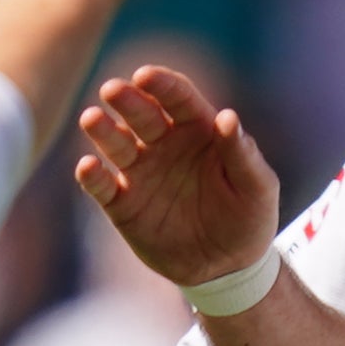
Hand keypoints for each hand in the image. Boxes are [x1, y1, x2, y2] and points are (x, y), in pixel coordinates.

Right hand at [73, 64, 279, 292]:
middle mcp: (164, 144)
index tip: (145, 76)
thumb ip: (243, 153)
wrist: (228, 269)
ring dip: (102, 130)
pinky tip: (87, 167)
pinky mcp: (123, 205)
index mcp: (198, 130)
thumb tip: (227, 117)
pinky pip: (102, 187)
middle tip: (113, 90)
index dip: (162, 85)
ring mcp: (141, 173)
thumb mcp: (257, 188)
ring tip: (91, 118)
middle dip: (127, 100)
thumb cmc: (249, 220)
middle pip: (141, 114)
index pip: (178, 98)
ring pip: (116, 144)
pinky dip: (91, 176)